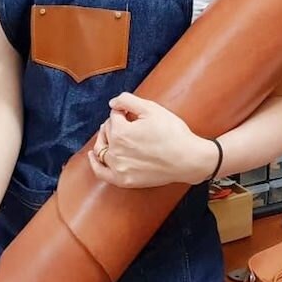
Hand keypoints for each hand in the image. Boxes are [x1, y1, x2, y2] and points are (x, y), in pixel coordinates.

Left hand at [88, 92, 217, 188]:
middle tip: (126, 122)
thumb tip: (112, 103)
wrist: (188, 159)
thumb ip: (127, 100)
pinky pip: (101, 173)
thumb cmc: (173, 133)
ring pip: (101, 149)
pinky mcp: (123, 180)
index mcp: (121, 132)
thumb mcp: (152, 108)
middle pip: (106, 131)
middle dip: (113, 124)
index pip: (114, 116)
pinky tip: (93, 156)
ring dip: (103, 139)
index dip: (123, 112)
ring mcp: (118, 167)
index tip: (134, 114)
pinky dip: (95, 164)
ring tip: (108, 135)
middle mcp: (115, 150)